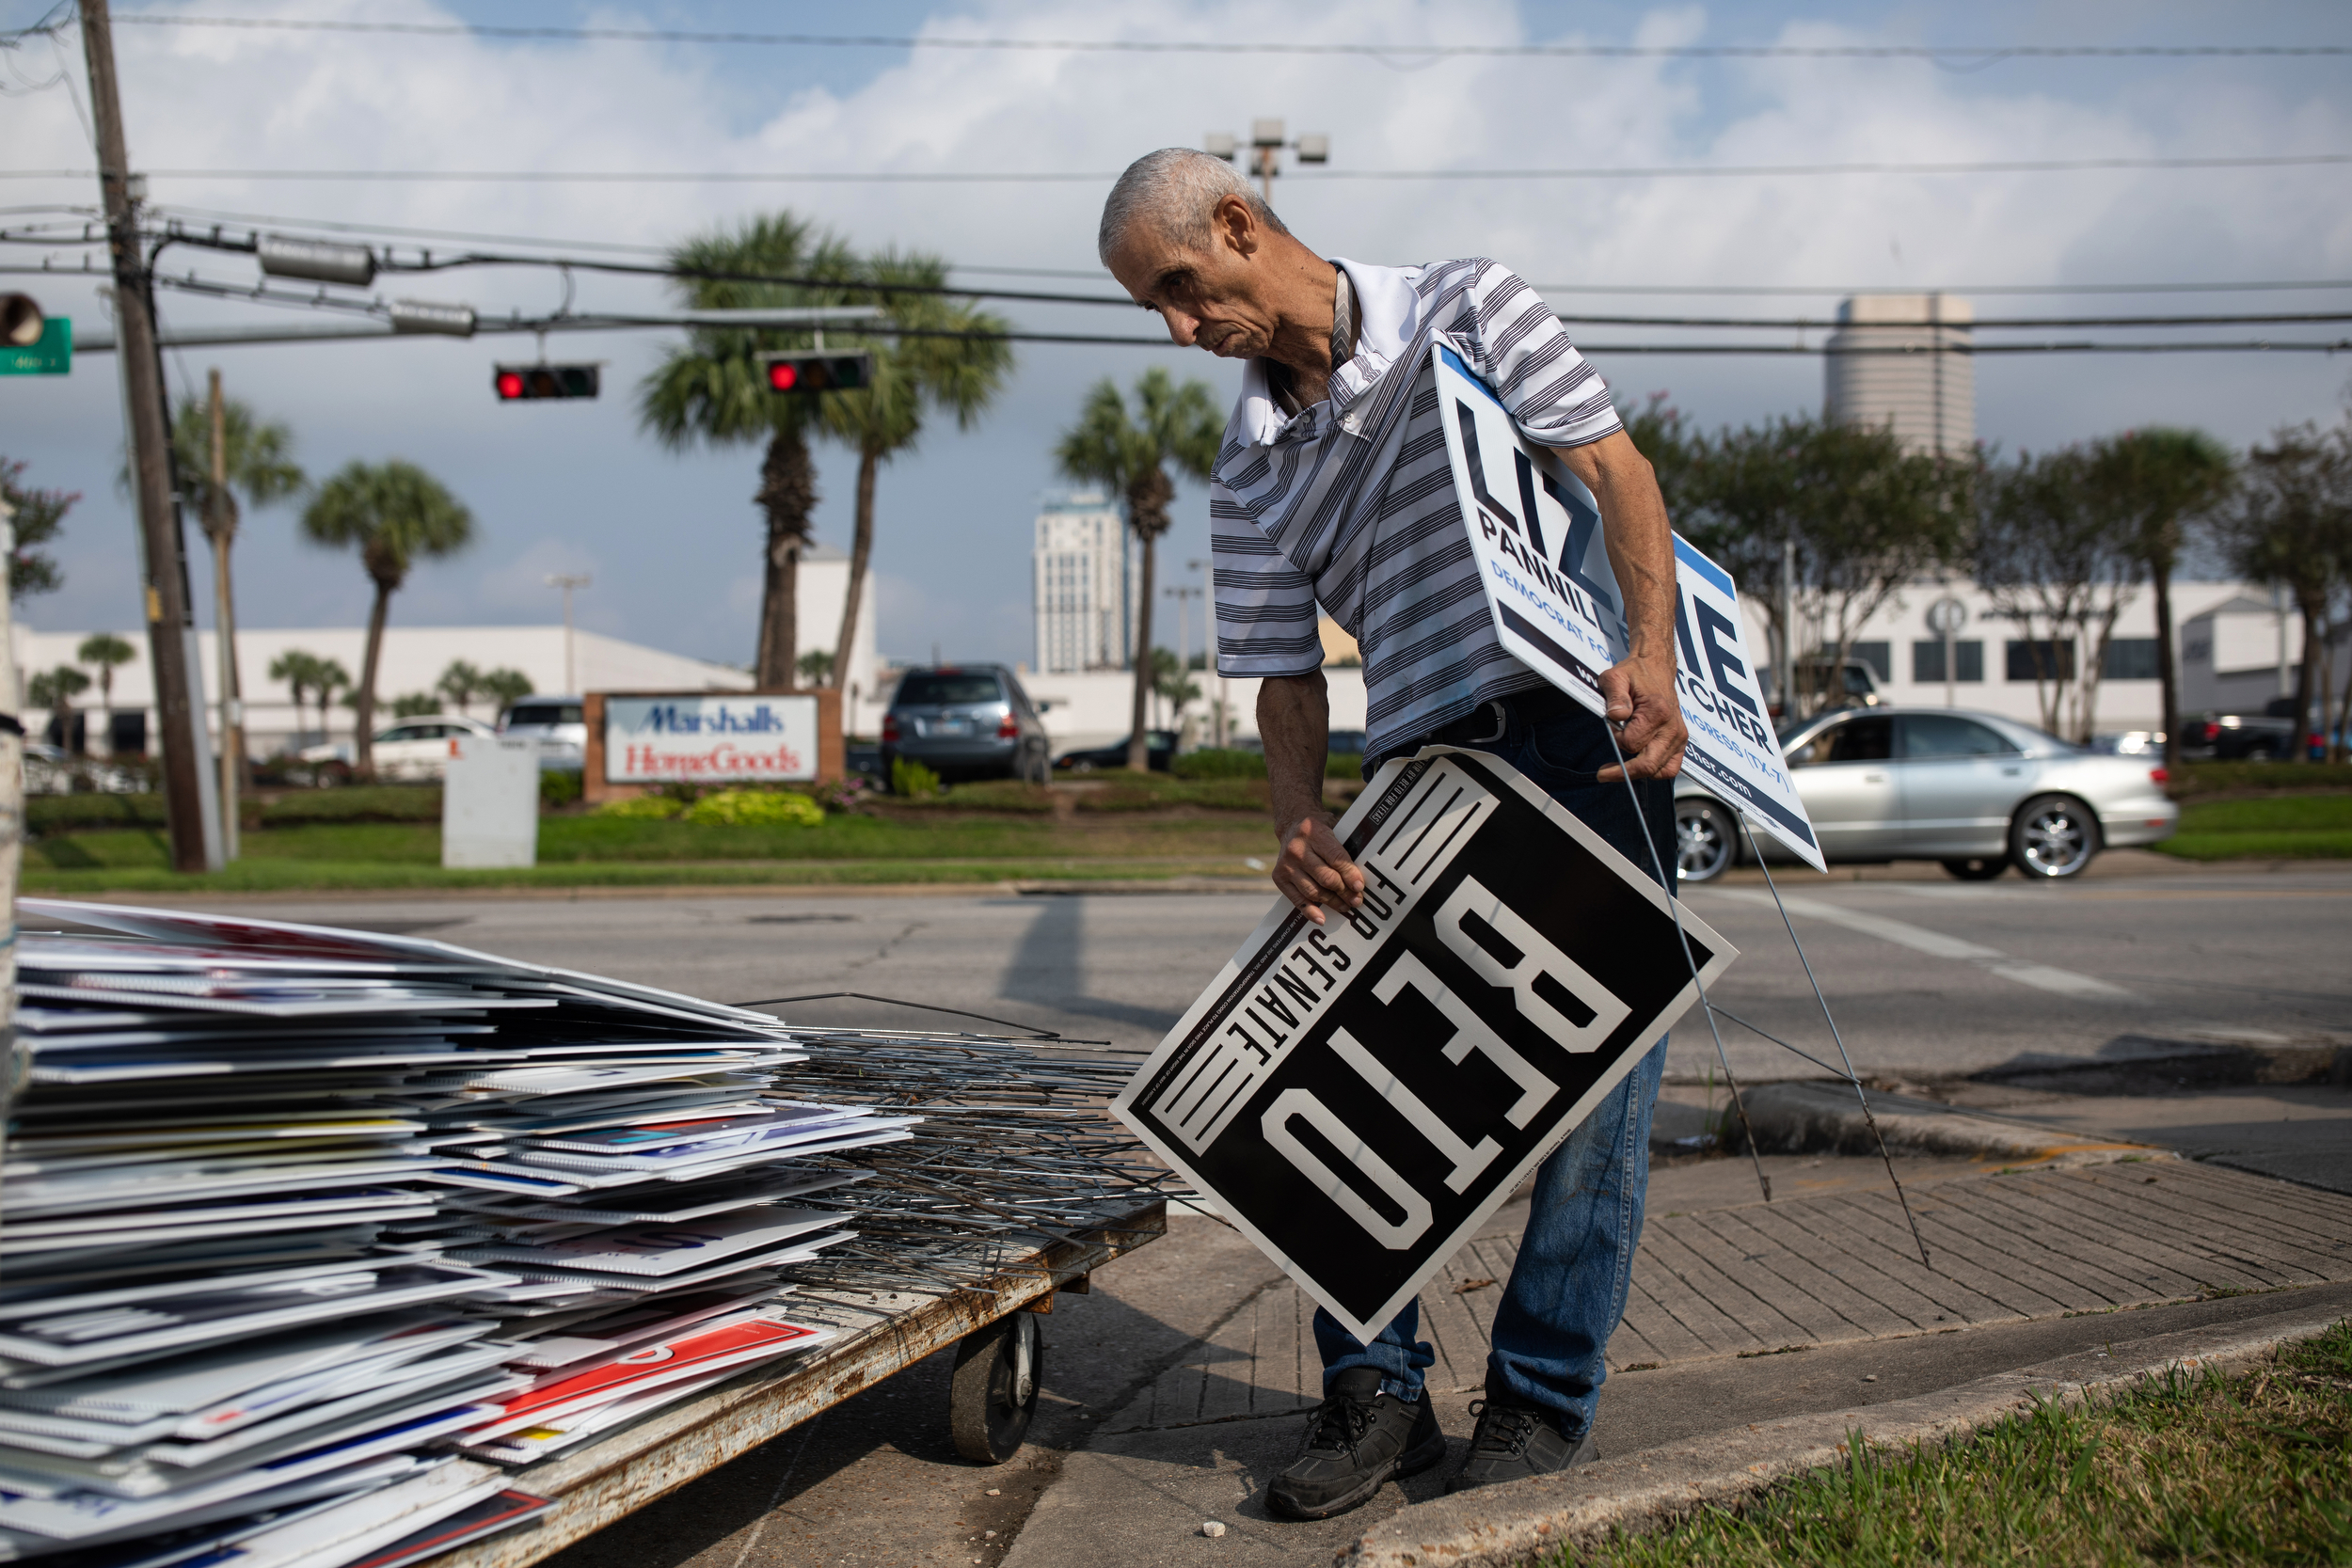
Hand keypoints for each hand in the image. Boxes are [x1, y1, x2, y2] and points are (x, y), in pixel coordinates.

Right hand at [1273, 814, 1365, 924]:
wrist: (1291, 826)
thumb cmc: (1318, 830)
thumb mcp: (1333, 828)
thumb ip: (1345, 848)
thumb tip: (1360, 878)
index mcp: (1313, 832)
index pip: (1336, 858)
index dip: (1350, 875)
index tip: (1360, 887)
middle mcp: (1297, 849)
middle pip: (1325, 878)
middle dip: (1344, 892)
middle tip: (1356, 900)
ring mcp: (1286, 865)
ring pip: (1313, 891)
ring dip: (1332, 902)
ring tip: (1345, 906)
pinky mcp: (1279, 877)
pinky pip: (1297, 899)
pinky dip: (1310, 911)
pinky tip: (1322, 918)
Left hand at [1597, 652, 1687, 782]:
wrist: (1656, 669)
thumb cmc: (1635, 673)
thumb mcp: (1616, 677)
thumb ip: (1615, 696)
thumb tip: (1617, 716)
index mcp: (1657, 712)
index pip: (1631, 743)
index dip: (1617, 740)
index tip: (1612, 728)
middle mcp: (1672, 728)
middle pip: (1648, 765)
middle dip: (1623, 772)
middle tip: (1603, 774)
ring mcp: (1679, 737)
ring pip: (1659, 770)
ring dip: (1637, 772)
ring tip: (1620, 767)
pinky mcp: (1680, 741)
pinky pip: (1670, 768)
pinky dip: (1654, 771)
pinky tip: (1638, 765)